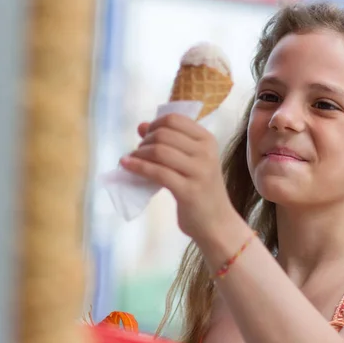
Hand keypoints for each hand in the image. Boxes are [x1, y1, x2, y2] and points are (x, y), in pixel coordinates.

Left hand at [120, 114, 237, 242]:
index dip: (154, 124)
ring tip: (131, 160)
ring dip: (139, 154)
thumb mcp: (190, 161)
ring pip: (159, 152)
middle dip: (145, 141)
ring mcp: (199, 172)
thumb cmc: (201, 189)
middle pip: (164, 135)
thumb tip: (141, 125)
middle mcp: (206, 153)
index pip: (174, 119)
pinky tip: (126, 166)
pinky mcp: (188, 191)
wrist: (217, 222)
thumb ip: (169, 142)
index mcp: (207, 140)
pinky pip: (158, 173)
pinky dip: (138, 167)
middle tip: (138, 152)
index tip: (146, 135)